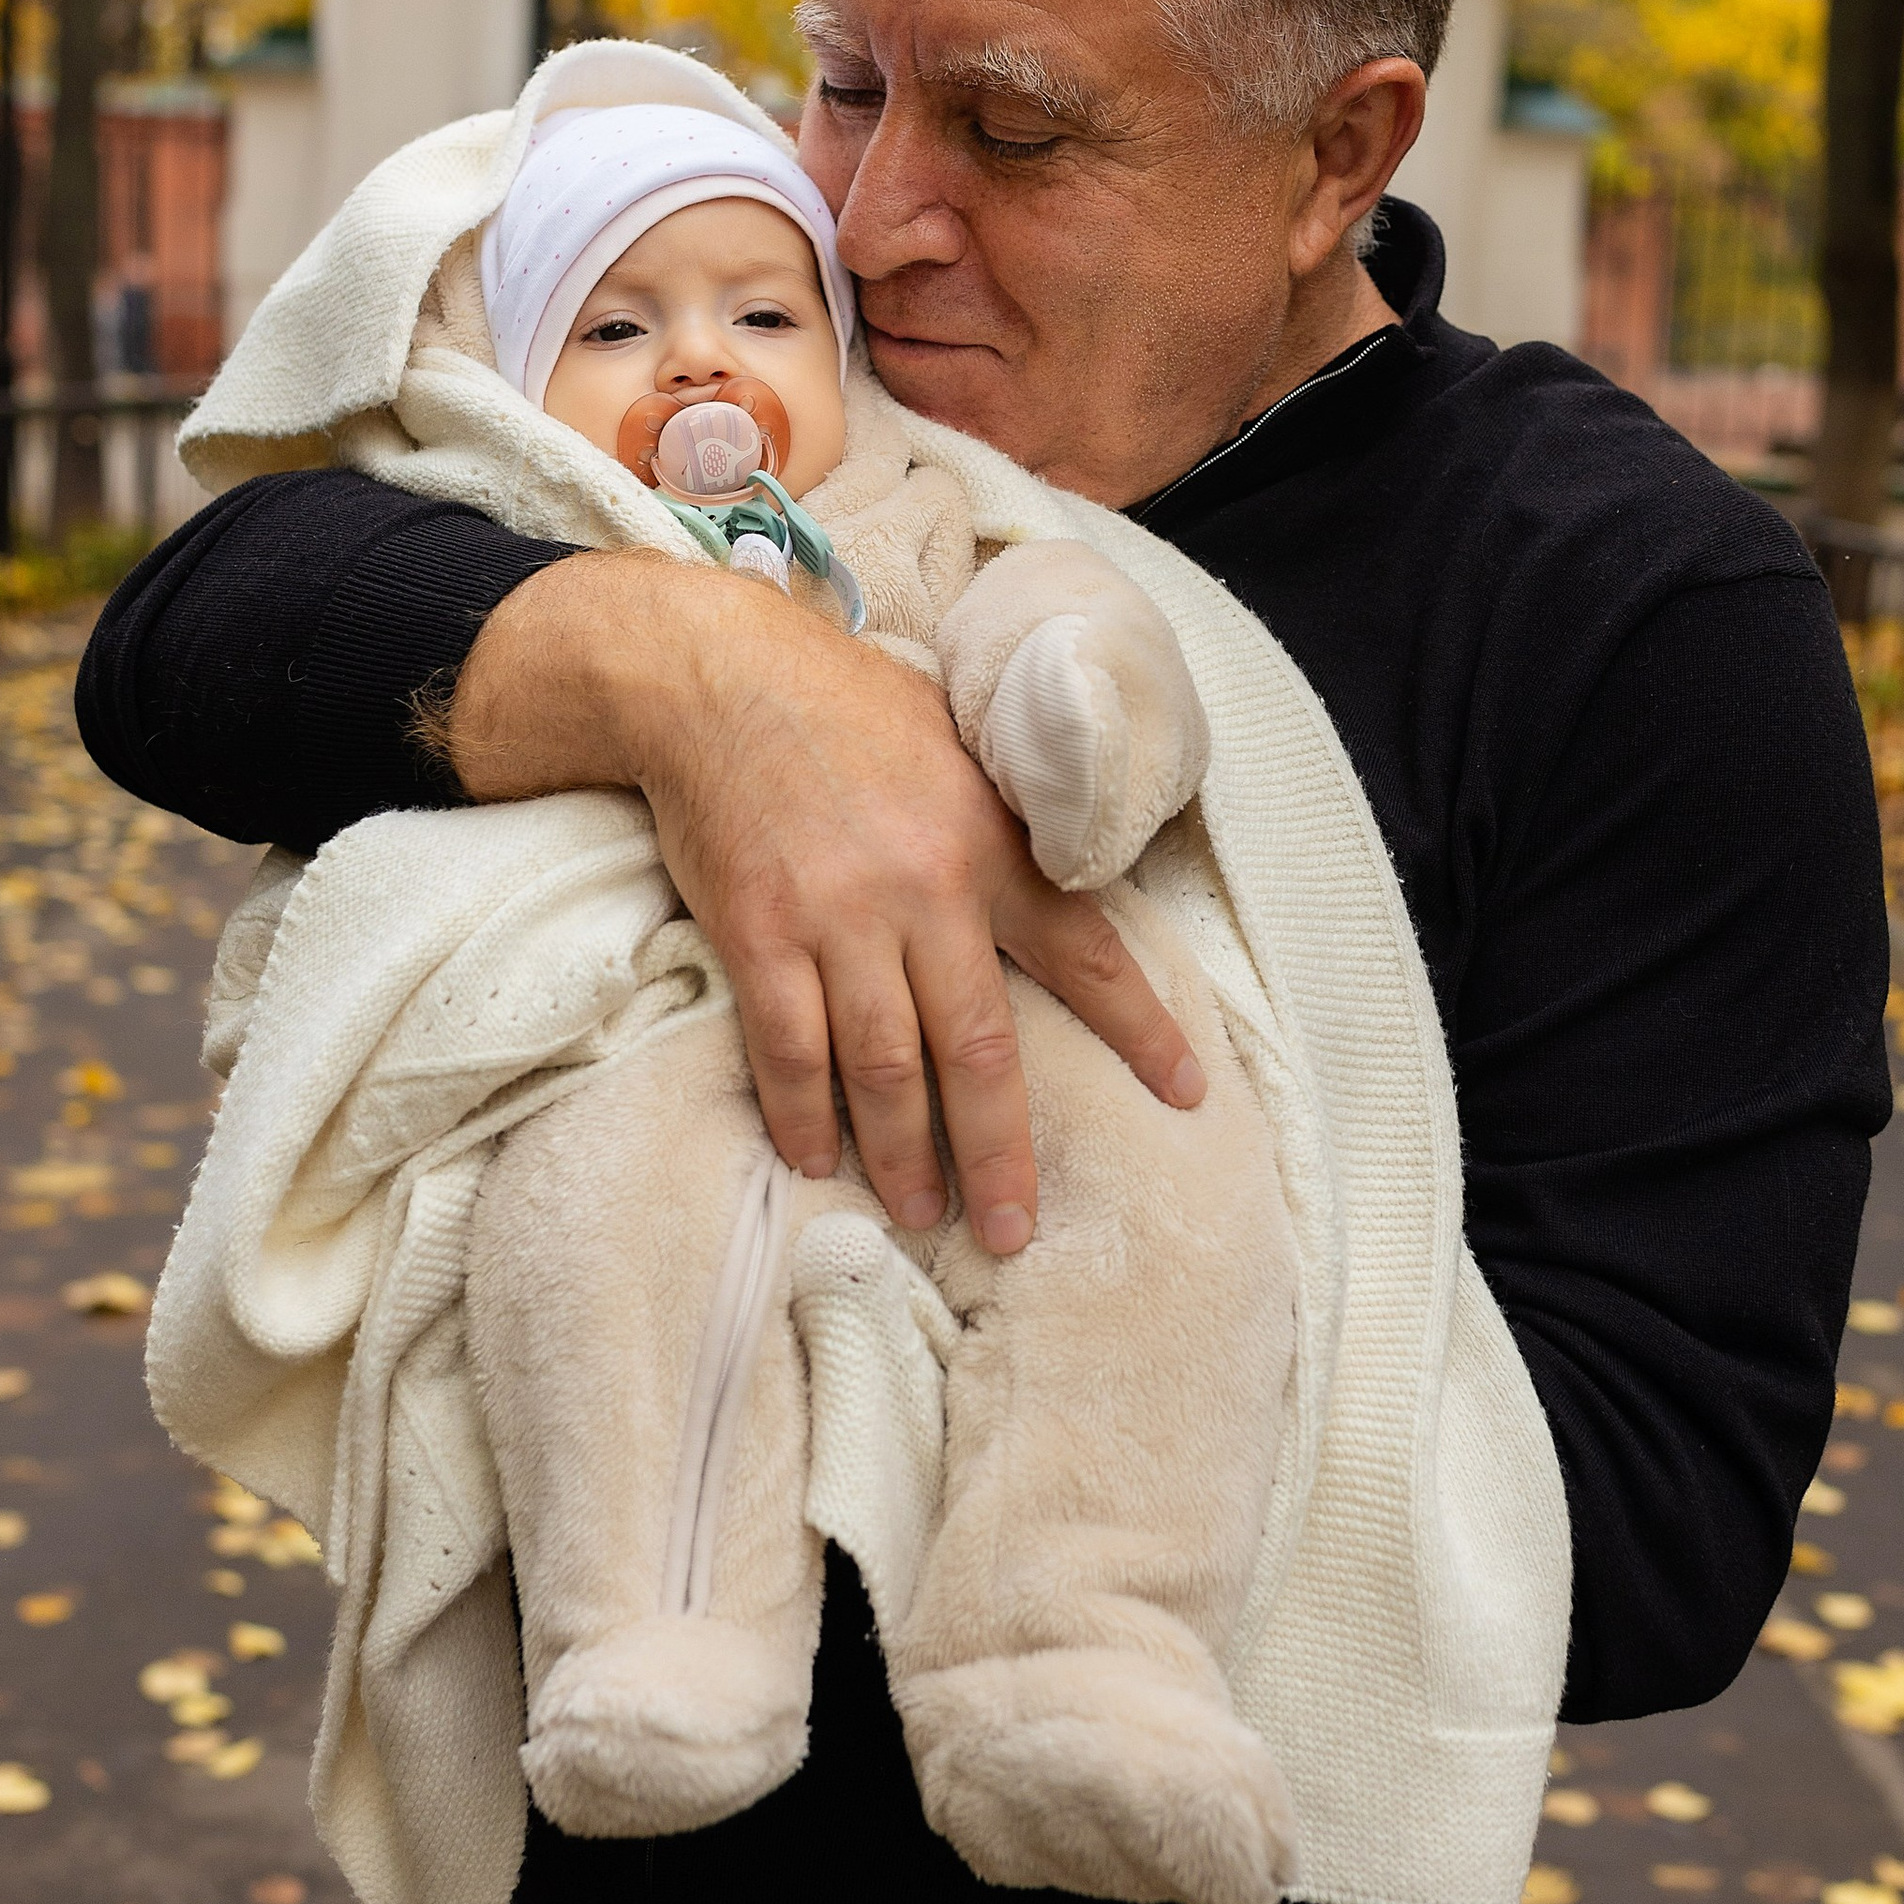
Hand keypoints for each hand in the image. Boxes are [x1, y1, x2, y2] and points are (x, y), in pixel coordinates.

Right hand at [439, 553, 1205, 1252]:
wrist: (718, 674)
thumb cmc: (845, 703)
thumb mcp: (960, 745)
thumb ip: (1008, 823)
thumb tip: (1062, 877)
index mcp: (990, 845)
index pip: (1086, 953)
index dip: (1140, 1031)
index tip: (1186, 1095)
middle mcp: (927, 891)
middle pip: (980, 1050)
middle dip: (1003, 1152)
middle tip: (1017, 1228)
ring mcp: (839, 919)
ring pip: (884, 1068)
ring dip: (904, 1153)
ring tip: (922, 1212)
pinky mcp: (761, 935)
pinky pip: (789, 1050)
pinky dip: (804, 1115)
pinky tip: (816, 1160)